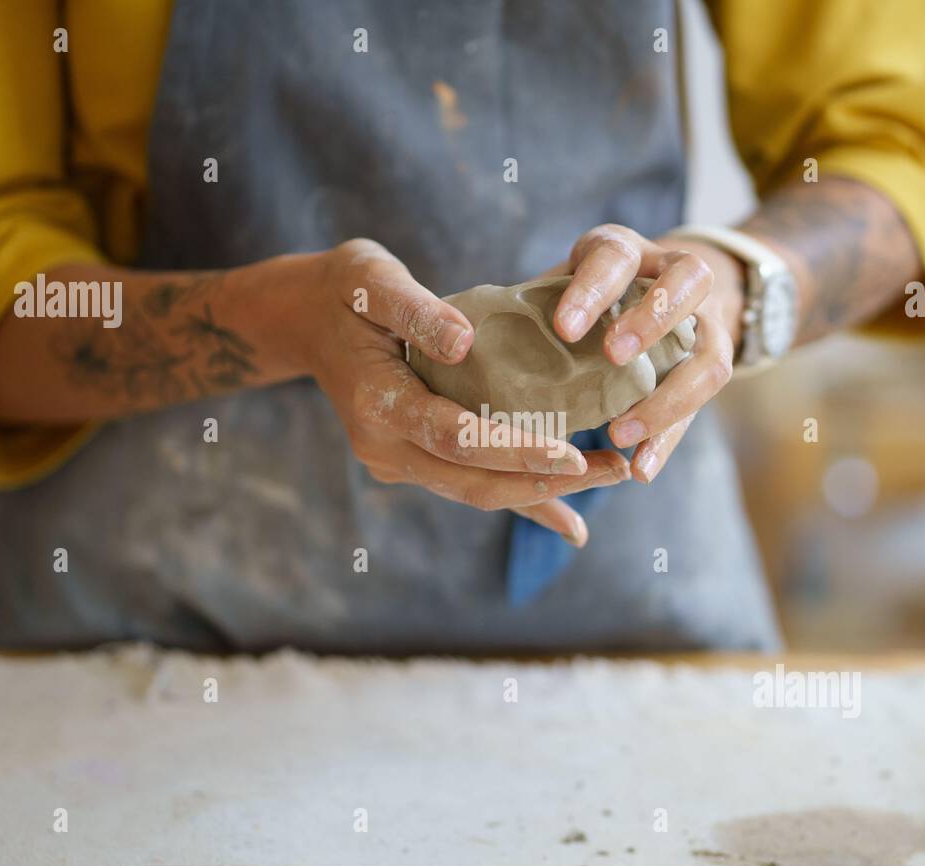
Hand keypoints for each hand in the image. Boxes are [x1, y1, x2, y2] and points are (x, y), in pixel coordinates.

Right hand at [301, 239, 630, 544]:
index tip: (574, 454)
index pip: (455, 438)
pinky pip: (472, 487)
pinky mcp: (415, 462)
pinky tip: (571, 527)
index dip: (515, 450)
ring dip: (545, 491)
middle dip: (548, 482)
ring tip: (612, 475)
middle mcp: (385, 448)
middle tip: (618, 468)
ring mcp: (398, 462)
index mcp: (378, 404)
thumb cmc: (346, 290)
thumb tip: (464, 342)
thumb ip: (417, 311)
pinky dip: (522, 503)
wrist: (306, 320)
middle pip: (474, 481)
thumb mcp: (372, 280)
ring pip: (477, 491)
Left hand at [546, 224, 743, 481]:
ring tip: (620, 433)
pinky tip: (640, 469)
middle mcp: (677, 277)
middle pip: (689, 282)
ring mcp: (705, 325)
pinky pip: (701, 408)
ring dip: (667, 398)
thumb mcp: (562, 281)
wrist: (664, 291)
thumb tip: (463, 343)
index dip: (594, 289)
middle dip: (651, 320)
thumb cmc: (588, 292)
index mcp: (625, 251)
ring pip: (709, 358)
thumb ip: (531, 305)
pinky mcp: (712, 368)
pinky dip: (667, 440)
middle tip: (614, 356)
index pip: (616, 257)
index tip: (566, 328)